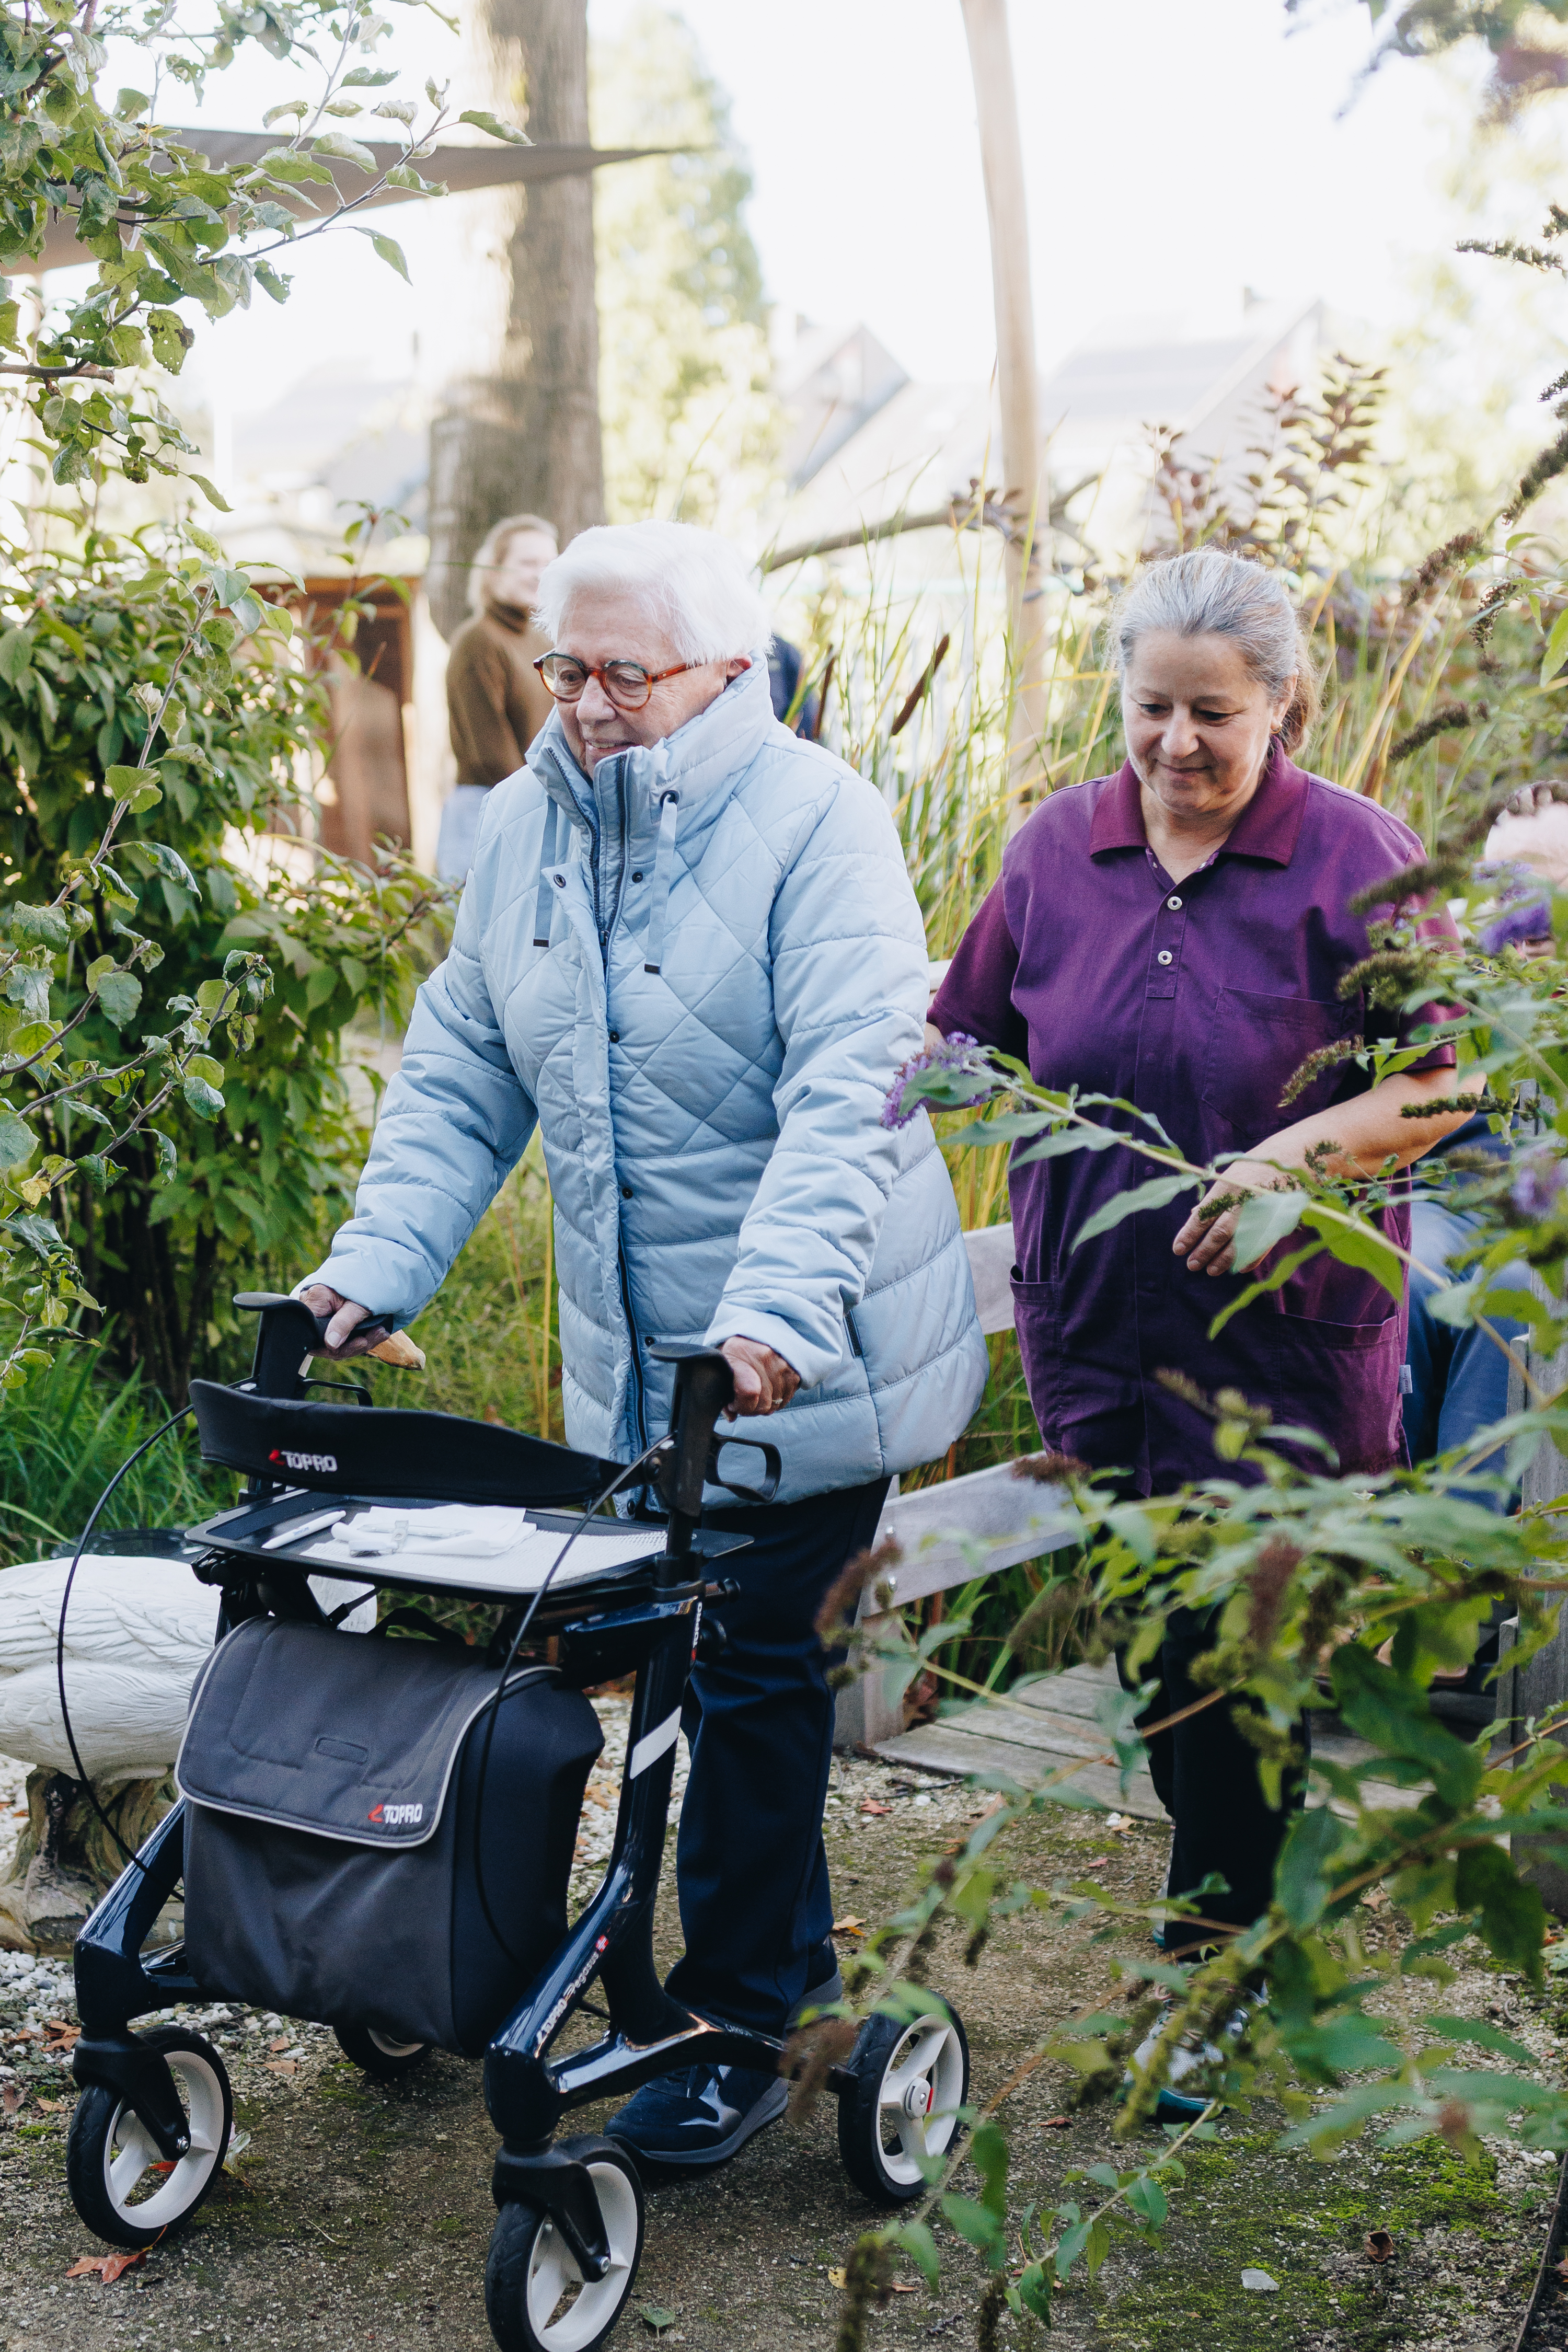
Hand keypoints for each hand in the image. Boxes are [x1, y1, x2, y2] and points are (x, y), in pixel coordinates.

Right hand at [297, 1283, 380, 1357]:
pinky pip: (343, 1337)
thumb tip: (330, 1345)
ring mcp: (323, 1315)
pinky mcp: (334, 1320)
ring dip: (360, 1342)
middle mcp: (314, 1309)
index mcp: (315, 1300)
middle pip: (325, 1342)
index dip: (332, 1346)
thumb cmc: (365, 1280)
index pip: (313, 1332)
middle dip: (351, 1346)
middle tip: (372, 1340)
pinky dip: (361, 1337)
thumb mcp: (358, 1303)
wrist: (376, 1267)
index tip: (360, 1342)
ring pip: (335, 1343)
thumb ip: (343, 1323)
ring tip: (381, 1333)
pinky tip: (379, 1333)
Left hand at [720, 1336, 799, 1416]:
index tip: (734, 1404)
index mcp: (740, 1354)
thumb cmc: (734, 1351)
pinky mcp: (794, 1370)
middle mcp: (764, 1357)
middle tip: (743, 1400)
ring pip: (775, 1403)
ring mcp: (782, 1363)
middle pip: (763, 1403)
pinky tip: (767, 1390)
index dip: (741, 1406)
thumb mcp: (722, 1364)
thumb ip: (722, 1390)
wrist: (754, 1331)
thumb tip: (731, 1416)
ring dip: (765, 1405)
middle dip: (751, 1409)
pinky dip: (776, 1400)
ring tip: (755, 1393)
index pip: (748, 1393)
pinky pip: (786, 1399)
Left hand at [1171, 1165, 1293, 1278]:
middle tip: (1192, 1265)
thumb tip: (1193, 1214)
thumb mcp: (1229, 1177)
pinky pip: (1260, 1247)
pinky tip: (1237, 1269)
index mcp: (1226, 1189)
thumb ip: (1213, 1198)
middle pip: (1219, 1233)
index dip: (1189, 1235)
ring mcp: (1260, 1214)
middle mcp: (1242, 1202)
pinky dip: (1248, 1260)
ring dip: (1222, 1260)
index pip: (1202, 1216)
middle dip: (1203, 1251)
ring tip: (1211, 1270)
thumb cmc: (1253, 1169)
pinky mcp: (1276, 1223)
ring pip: (1238, 1244)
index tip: (1178, 1249)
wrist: (1291, 1160)